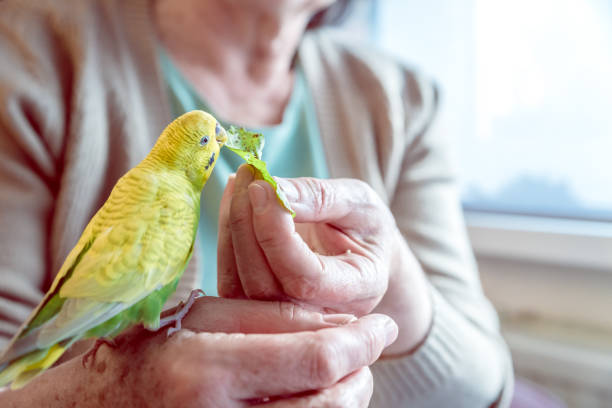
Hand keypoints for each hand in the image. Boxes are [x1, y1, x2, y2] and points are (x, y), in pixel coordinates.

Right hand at [0, 297, 396, 406]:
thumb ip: (268, 315)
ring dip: (350, 395)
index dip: (359, 340)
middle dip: (362, 370)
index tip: (380, 324)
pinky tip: (326, 395)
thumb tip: (339, 323)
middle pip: (329, 401)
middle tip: (370, 343)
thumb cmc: (144, 348)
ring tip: (352, 369)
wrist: (100, 407)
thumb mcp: (199, 314)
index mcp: (206, 371)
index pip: (312, 357)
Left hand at [218, 165, 431, 353]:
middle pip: (266, 284)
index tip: (262, 187)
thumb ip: (322, 198)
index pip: (306, 278)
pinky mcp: (259, 308)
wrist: (361, 252)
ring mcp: (286, 318)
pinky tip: (234, 203)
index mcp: (357, 290)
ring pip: (240, 285)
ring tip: (240, 183)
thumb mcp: (359, 203)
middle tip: (248, 176)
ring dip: (232, 229)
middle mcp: (320, 315)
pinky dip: (226, 238)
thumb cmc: (365, 227)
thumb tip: (275, 191)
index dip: (276, 234)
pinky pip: (230, 280)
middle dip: (248, 226)